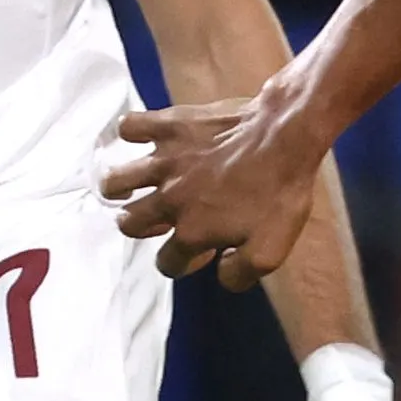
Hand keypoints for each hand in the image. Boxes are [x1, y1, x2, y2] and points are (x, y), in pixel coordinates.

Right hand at [102, 91, 323, 288]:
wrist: (286, 135)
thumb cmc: (280, 192)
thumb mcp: (270, 251)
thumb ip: (239, 273)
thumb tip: (218, 274)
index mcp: (191, 232)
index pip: (167, 262)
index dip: (183, 261)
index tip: (202, 250)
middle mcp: (169, 199)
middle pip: (130, 223)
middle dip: (142, 227)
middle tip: (162, 217)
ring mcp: (165, 162)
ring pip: (115, 181)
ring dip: (119, 188)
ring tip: (131, 186)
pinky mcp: (170, 126)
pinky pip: (130, 126)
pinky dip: (130, 132)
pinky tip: (143, 138)